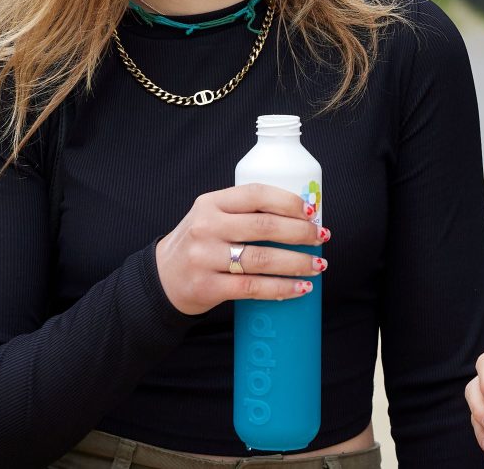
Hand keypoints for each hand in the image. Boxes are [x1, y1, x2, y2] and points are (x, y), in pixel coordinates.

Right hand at [152, 183, 326, 314]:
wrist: (162, 279)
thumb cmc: (198, 245)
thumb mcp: (211, 217)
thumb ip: (244, 213)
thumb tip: (299, 216)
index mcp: (210, 203)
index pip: (256, 194)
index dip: (288, 201)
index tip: (311, 211)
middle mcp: (206, 227)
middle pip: (264, 226)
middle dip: (301, 233)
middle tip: (322, 237)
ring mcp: (205, 258)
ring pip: (263, 259)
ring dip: (297, 263)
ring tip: (318, 265)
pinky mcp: (208, 287)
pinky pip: (253, 288)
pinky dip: (282, 289)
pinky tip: (300, 289)